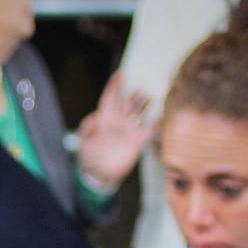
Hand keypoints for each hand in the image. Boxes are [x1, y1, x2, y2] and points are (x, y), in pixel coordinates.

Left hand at [74, 71, 152, 191]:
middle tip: (142, 87)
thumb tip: (94, 117)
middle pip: (129, 102)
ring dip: (146, 104)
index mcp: (105, 117)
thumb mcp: (84, 141)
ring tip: (153, 96)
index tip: (120, 74)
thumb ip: (87, 128)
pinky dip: (157, 123)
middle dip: (135, 94)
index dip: (114, 85)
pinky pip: (150, 129)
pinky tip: (164, 115)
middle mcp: (119, 120)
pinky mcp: (138, 141)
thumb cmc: (89, 156)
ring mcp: (130, 129)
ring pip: (140, 111)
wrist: (99, 174)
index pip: (110, 97)